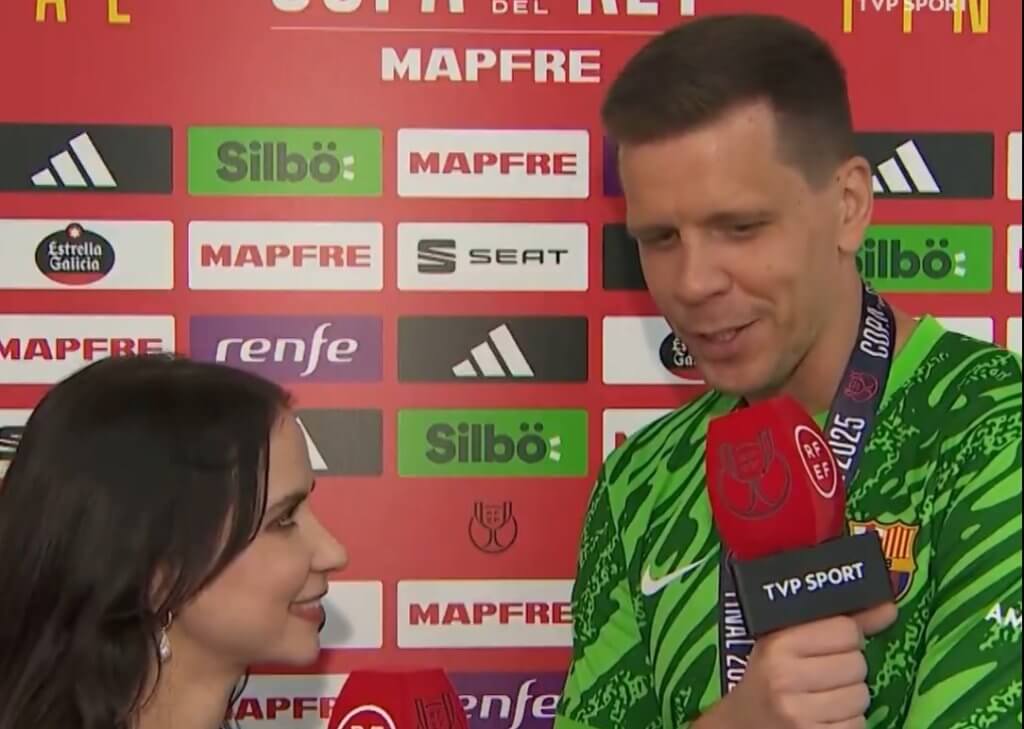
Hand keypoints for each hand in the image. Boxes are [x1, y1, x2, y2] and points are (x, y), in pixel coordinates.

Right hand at [701, 602, 897, 728]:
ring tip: (822, 696)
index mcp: (778, 643)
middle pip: (857, 664)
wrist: (741, 725)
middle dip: (847, 669)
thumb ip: (838, 622)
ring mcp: (799, 713)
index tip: (825, 645)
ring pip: (861, 696)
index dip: (843, 637)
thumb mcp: (787, 642)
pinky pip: (858, 725)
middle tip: (822, 674)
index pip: (845, 629)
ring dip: (850, 698)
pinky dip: (847, 722)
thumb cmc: (768, 676)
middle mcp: (785, 677)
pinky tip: (823, 717)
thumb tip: (889, 607)